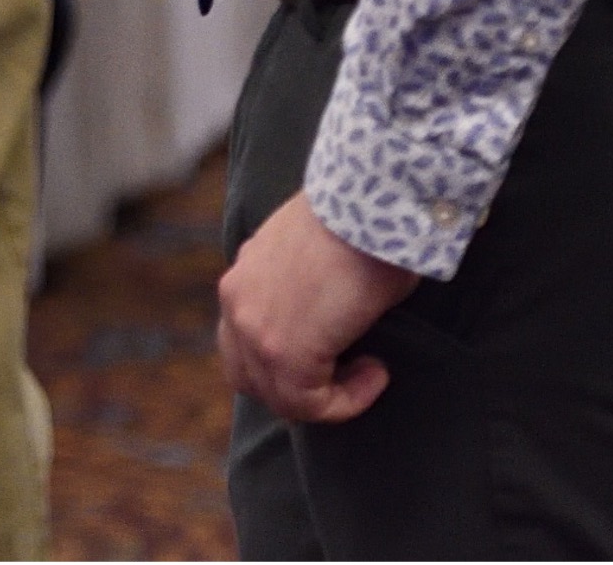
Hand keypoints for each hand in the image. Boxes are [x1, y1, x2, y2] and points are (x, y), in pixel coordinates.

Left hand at [217, 193, 415, 423]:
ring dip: (325, 396)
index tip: (335, 348)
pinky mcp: (283, 355)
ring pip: (279, 397)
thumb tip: (330, 318)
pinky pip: (310, 405)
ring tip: (367, 371)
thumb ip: (303, 290)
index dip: (284, 359)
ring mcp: (253, 331)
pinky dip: (347, 400)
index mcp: (242, 277)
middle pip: (248, 375)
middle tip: (340, 374)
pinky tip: (376, 373)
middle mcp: (237, 303)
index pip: (243, 339)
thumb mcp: (313, 256)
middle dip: (295, 385)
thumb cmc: (357, 221)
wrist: (365, 206)